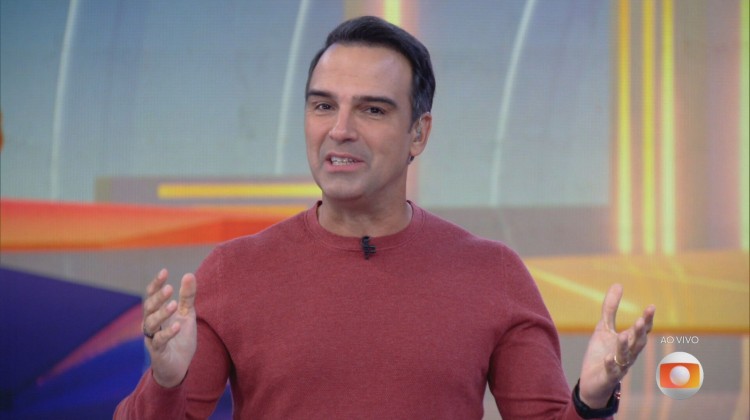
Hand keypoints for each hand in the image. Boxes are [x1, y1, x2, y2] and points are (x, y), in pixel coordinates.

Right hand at [142, 269, 197, 387]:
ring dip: (162, 313)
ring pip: (151, 323)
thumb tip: (189, 274)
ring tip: (174, 304)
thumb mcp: (187, 315)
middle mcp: (151, 324)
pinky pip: (159, 341)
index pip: (152, 295)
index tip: (164, 271)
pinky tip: (177, 326)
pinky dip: (167, 333)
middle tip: (169, 288)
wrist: (180, 367)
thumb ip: (187, 297)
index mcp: (157, 313)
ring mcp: (152, 338)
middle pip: (148, 308)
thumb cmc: (180, 338)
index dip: (156, 284)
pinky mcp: (158, 352)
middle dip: (158, 297)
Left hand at [578, 284, 654, 407]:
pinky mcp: (607, 377)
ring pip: (625, 356)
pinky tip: (608, 358)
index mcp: (629, 342)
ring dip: (625, 346)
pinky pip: (611, 371)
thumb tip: (618, 284)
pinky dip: (611, 365)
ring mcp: (619, 366)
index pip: (642, 330)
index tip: (652, 306)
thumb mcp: (603, 328)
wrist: (592, 382)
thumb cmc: (601, 353)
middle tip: (642, 320)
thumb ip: (610, 308)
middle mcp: (628, 354)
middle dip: (640, 332)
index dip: (647, 319)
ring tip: (624, 335)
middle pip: (637, 343)